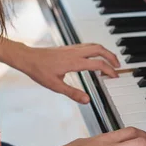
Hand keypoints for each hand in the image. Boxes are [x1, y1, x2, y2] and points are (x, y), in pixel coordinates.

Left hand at [5, 41, 119, 103]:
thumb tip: (87, 100)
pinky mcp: (68, 48)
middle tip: (118, 66)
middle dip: (111, 56)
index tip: (115, 77)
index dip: (109, 70)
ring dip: (105, 51)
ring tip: (110, 60)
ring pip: (94, 45)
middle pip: (99, 49)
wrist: (28, 58)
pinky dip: (96, 50)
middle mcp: (75, 52)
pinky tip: (95, 57)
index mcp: (74, 62)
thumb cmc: (39, 70)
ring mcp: (72, 48)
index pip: (97, 64)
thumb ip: (73, 93)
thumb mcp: (55, 86)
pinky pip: (87, 45)